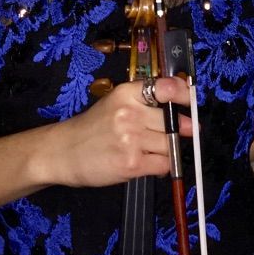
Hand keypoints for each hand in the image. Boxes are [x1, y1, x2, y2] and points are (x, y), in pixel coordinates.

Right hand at [42, 77, 191, 188]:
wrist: (62, 152)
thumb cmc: (93, 127)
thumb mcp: (115, 102)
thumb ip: (145, 101)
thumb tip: (182, 105)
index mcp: (127, 93)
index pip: (166, 87)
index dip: (184, 94)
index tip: (191, 101)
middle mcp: (129, 113)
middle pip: (173, 121)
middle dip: (179, 130)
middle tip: (176, 133)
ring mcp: (131, 139)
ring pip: (170, 145)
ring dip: (168, 151)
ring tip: (153, 151)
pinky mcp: (131, 164)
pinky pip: (163, 164)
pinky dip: (162, 167)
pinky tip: (150, 164)